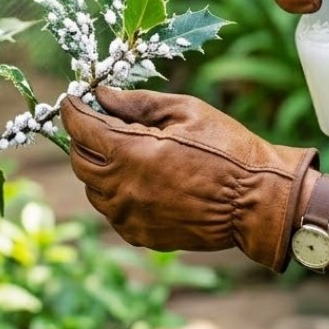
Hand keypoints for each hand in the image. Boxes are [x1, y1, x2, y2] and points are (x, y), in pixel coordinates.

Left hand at [60, 87, 317, 271]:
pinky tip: (138, 178)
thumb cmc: (226, 148)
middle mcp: (123, 188)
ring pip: (93, 188)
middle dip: (82, 136)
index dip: (73, 109)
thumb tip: (102, 94)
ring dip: (98, 165)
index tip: (73, 98)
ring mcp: (130, 216)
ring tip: (123, 149)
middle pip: (79, 160)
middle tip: (98, 120)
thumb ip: (137, 103)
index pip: (82, 128)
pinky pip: (112, 210)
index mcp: (131, 153)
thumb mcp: (185, 111)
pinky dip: (114, 192)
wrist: (255, 200)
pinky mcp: (140, 234)